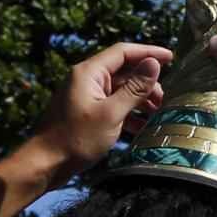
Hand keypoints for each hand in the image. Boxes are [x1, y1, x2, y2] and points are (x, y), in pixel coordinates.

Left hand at [33, 43, 172, 187]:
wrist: (45, 164)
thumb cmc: (76, 138)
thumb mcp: (111, 113)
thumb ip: (134, 88)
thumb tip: (154, 64)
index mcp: (89, 72)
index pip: (123, 52)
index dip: (148, 52)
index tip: (171, 58)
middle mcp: (86, 79)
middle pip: (123, 71)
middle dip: (146, 83)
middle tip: (163, 100)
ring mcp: (85, 96)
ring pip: (119, 90)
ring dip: (139, 99)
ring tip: (156, 113)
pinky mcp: (85, 112)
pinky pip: (112, 105)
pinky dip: (127, 113)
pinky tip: (140, 127)